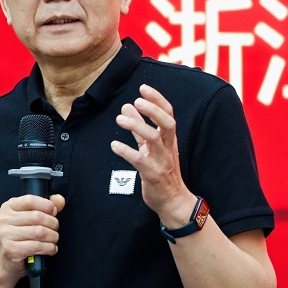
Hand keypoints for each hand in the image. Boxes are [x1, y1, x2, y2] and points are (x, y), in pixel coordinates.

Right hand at [0, 193, 64, 278]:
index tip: (54, 211)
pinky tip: (50, 249)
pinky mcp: (11, 250)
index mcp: (8, 207)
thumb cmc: (21, 238)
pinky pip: (37, 246)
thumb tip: (60, 200)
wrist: (6, 262)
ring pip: (39, 232)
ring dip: (52, 237)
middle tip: (55, 229)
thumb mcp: (31, 218)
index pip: (30, 200)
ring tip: (53, 240)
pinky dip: (49, 248)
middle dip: (53, 224)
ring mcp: (5, 235)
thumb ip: (46, 206)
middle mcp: (4, 219)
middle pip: (37, 217)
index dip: (47, 205)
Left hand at [111, 84, 195, 225]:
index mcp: (169, 138)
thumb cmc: (162, 170)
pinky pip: (139, 160)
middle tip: (136, 100)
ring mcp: (161, 160)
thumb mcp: (153, 146)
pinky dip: (126, 151)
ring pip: (153, 139)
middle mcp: (168, 147)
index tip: (144, 88)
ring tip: (120, 119)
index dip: (157, 99)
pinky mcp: (152, 174)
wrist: (172, 200)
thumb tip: (128, 105)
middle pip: (167, 123)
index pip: (168, 113)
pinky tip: (114, 145)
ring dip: (137, 126)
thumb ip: (141, 126)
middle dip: (153, 110)